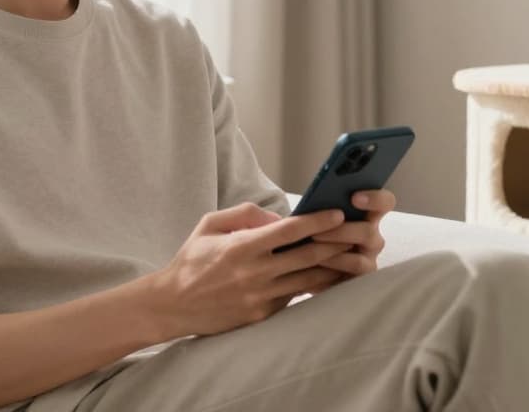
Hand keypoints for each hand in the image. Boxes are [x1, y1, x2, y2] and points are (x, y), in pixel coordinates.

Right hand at [145, 203, 349, 338]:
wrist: (172, 305)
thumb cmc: (191, 260)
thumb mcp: (210, 224)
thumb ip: (244, 214)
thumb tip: (277, 217)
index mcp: (242, 247)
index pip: (289, 231)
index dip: (317, 221)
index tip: (338, 213)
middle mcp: (255, 273)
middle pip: (307, 256)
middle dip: (336, 243)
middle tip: (357, 234)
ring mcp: (260, 297)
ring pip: (307, 279)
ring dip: (332, 267)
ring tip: (353, 256)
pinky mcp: (262, 315)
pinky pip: (294, 297)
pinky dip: (313, 286)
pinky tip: (329, 277)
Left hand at [308, 189, 395, 286]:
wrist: (301, 263)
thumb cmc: (311, 232)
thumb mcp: (316, 216)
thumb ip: (323, 206)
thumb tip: (315, 199)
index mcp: (369, 216)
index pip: (385, 202)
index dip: (375, 198)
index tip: (354, 197)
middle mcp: (372, 238)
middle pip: (368, 232)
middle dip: (341, 232)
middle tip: (316, 233)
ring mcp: (368, 262)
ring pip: (359, 261)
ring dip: (332, 256)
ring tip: (310, 252)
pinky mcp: (357, 283)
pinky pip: (347, 281)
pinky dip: (329, 274)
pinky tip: (311, 268)